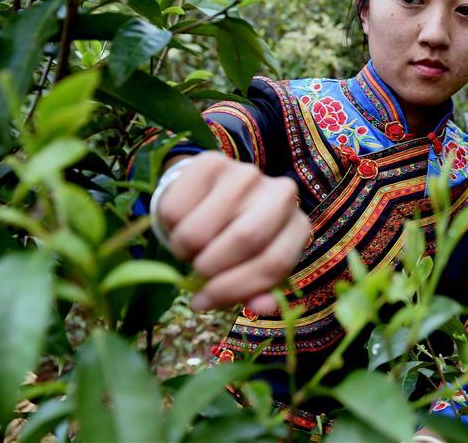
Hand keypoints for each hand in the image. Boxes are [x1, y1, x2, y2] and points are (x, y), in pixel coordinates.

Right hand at [155, 151, 309, 311]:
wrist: (212, 196)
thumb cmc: (236, 239)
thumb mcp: (253, 267)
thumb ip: (258, 289)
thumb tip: (261, 307)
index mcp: (298, 226)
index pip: (274, 263)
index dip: (236, 289)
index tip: (204, 301)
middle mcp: (281, 193)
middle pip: (245, 239)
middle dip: (210, 268)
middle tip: (196, 272)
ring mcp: (247, 173)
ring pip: (200, 230)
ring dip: (185, 250)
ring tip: (190, 248)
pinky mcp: (211, 161)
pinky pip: (176, 209)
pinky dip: (170, 227)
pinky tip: (182, 223)